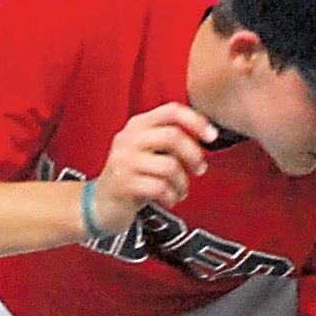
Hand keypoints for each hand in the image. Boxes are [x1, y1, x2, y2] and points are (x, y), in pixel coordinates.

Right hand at [86, 103, 217, 235]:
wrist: (102, 204)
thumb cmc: (135, 177)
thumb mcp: (149, 151)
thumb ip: (171, 141)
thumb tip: (208, 136)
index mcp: (138, 125)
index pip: (171, 111)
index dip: (196, 121)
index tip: (212, 137)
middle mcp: (128, 138)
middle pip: (173, 137)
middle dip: (194, 156)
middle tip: (200, 171)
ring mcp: (123, 160)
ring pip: (170, 166)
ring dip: (183, 184)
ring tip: (180, 192)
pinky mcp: (123, 183)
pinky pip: (160, 188)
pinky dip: (172, 197)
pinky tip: (168, 201)